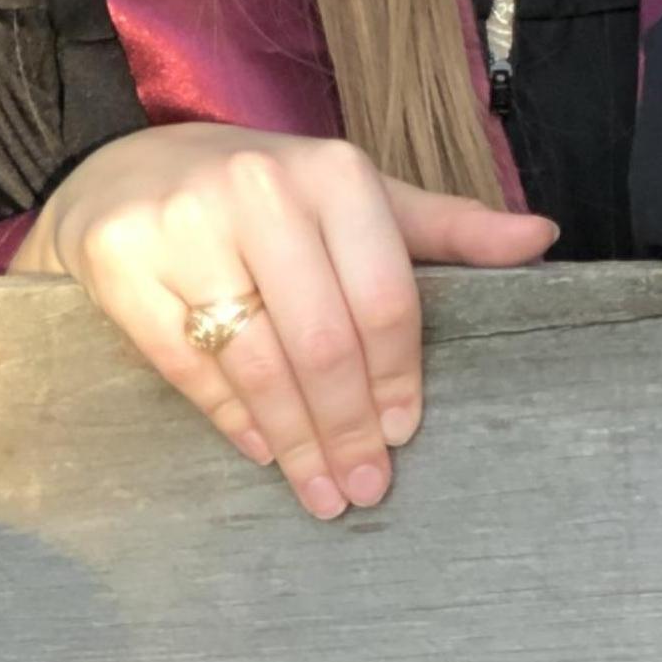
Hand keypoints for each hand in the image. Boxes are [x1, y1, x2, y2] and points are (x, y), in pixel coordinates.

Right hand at [15, 124, 556, 519]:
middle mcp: (259, 190)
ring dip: (295, 439)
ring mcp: (183, 225)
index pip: (383, 296)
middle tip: (366, 486)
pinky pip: (185, 363)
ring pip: (255, 360)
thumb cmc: (267, 195)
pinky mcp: (119, 262)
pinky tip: (262, 450)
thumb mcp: (359, 197)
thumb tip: (542, 238)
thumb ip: (448, 226)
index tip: (406, 434)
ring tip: (320, 491)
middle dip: (349, 426)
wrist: (123, 170)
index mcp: (334, 174)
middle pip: (322, 339)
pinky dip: (230, 416)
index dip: (398, 375)